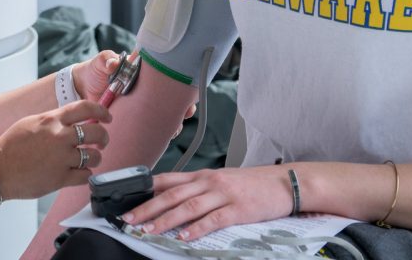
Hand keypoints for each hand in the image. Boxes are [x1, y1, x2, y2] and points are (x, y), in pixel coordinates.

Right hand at [0, 100, 111, 200]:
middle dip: (104, 136)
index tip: (107, 116)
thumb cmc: (9, 147)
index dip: (101, 110)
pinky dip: (86, 174)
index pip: (85, 107)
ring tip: (90, 158)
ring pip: (94, 156)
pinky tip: (80, 172)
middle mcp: (59, 137)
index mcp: (51, 120)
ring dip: (96, 157)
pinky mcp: (60, 179)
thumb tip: (69, 120)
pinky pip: (85, 175)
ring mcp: (61, 159)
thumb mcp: (30, 123)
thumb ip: (51, 120)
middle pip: (96, 131)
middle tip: (102, 141)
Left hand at [71, 52, 196, 123]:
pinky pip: (149, 127)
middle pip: (171, 98)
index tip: (186, 89)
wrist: (80, 90)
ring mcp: (142, 106)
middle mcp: (147, 90)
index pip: (167, 76)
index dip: (179, 83)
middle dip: (183, 105)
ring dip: (174, 121)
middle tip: (187, 111)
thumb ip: (107, 60)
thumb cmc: (94, 72)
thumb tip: (113, 64)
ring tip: (176, 128)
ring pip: (164, 115)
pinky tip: (162, 137)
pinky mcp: (134, 120)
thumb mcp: (101, 63)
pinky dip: (158, 132)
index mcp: (143, 73)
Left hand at [118, 166, 292, 240]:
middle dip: (148, 208)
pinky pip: (213, 219)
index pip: (168, 180)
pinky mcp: (237, 209)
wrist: (283, 182)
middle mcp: (209, 181)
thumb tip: (171, 200)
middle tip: (130, 219)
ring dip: (166, 219)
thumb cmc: (251, 184)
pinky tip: (184, 237)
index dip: (146, 190)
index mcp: (203, 175)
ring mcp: (223, 194)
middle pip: (172, 194)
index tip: (128, 200)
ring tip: (150, 230)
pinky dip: (196, 228)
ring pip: (189, 206)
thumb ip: (198, 189)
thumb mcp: (220, 180)